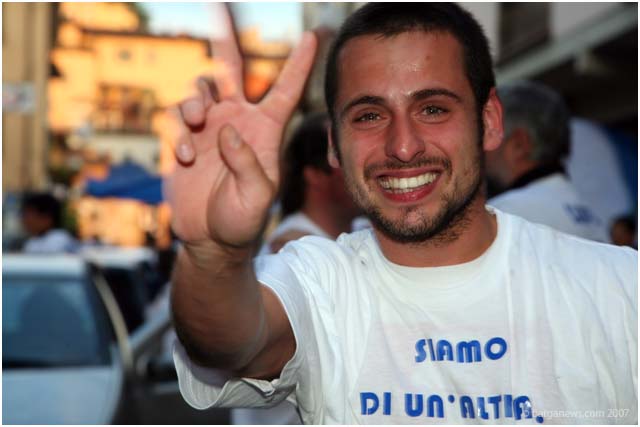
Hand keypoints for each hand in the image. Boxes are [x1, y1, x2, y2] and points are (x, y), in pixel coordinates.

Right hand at [164, 4, 316, 248]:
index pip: (285, 90)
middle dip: (224, 39)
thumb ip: (248, 165)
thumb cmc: (242, 220)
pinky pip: (174, 119)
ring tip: (197, 128)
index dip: (299, 63)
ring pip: (197, 90)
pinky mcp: (182, 140)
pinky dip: (178, 133)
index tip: (314, 35)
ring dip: (194, 101)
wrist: (210, 239)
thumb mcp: (257, 197)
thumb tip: (226, 131)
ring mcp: (208, 129)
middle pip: (230, 71)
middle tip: (218, 7)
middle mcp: (237, 121)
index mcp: (266, 130)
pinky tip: (188, 159)